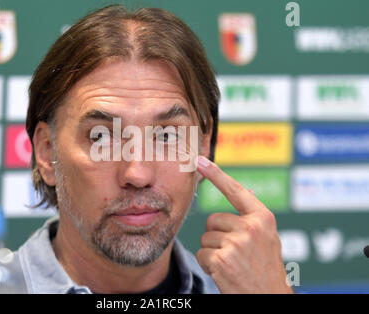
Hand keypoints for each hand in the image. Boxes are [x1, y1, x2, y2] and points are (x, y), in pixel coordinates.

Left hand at [195, 156, 291, 293]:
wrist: (269, 299)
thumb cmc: (267, 270)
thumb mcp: (267, 238)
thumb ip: (254, 216)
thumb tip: (247, 191)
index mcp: (262, 218)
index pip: (235, 190)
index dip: (216, 174)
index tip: (199, 160)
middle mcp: (250, 227)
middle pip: (212, 219)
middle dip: (217, 236)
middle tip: (235, 253)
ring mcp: (236, 243)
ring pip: (205, 237)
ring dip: (213, 251)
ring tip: (232, 264)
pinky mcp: (221, 259)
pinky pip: (202, 253)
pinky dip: (208, 264)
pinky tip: (225, 273)